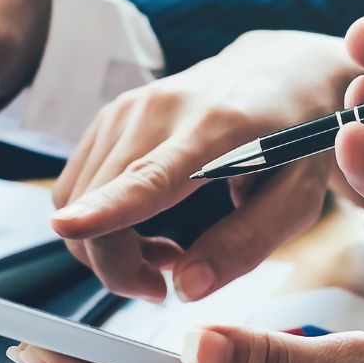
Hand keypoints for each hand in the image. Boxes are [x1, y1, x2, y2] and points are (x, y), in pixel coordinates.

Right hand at [50, 31, 362, 301]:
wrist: (280, 72)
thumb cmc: (296, 141)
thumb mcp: (296, 200)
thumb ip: (244, 245)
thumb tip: (185, 289)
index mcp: (215, 131)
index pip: (150, 176)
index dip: (106, 208)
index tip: (67, 227)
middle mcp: (160, 111)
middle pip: (98, 205)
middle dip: (118, 268)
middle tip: (165, 285)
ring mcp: (126, 109)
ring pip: (78, 203)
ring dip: (108, 247)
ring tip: (168, 252)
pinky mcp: (109, 116)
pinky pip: (77, 188)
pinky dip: (99, 222)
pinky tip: (145, 225)